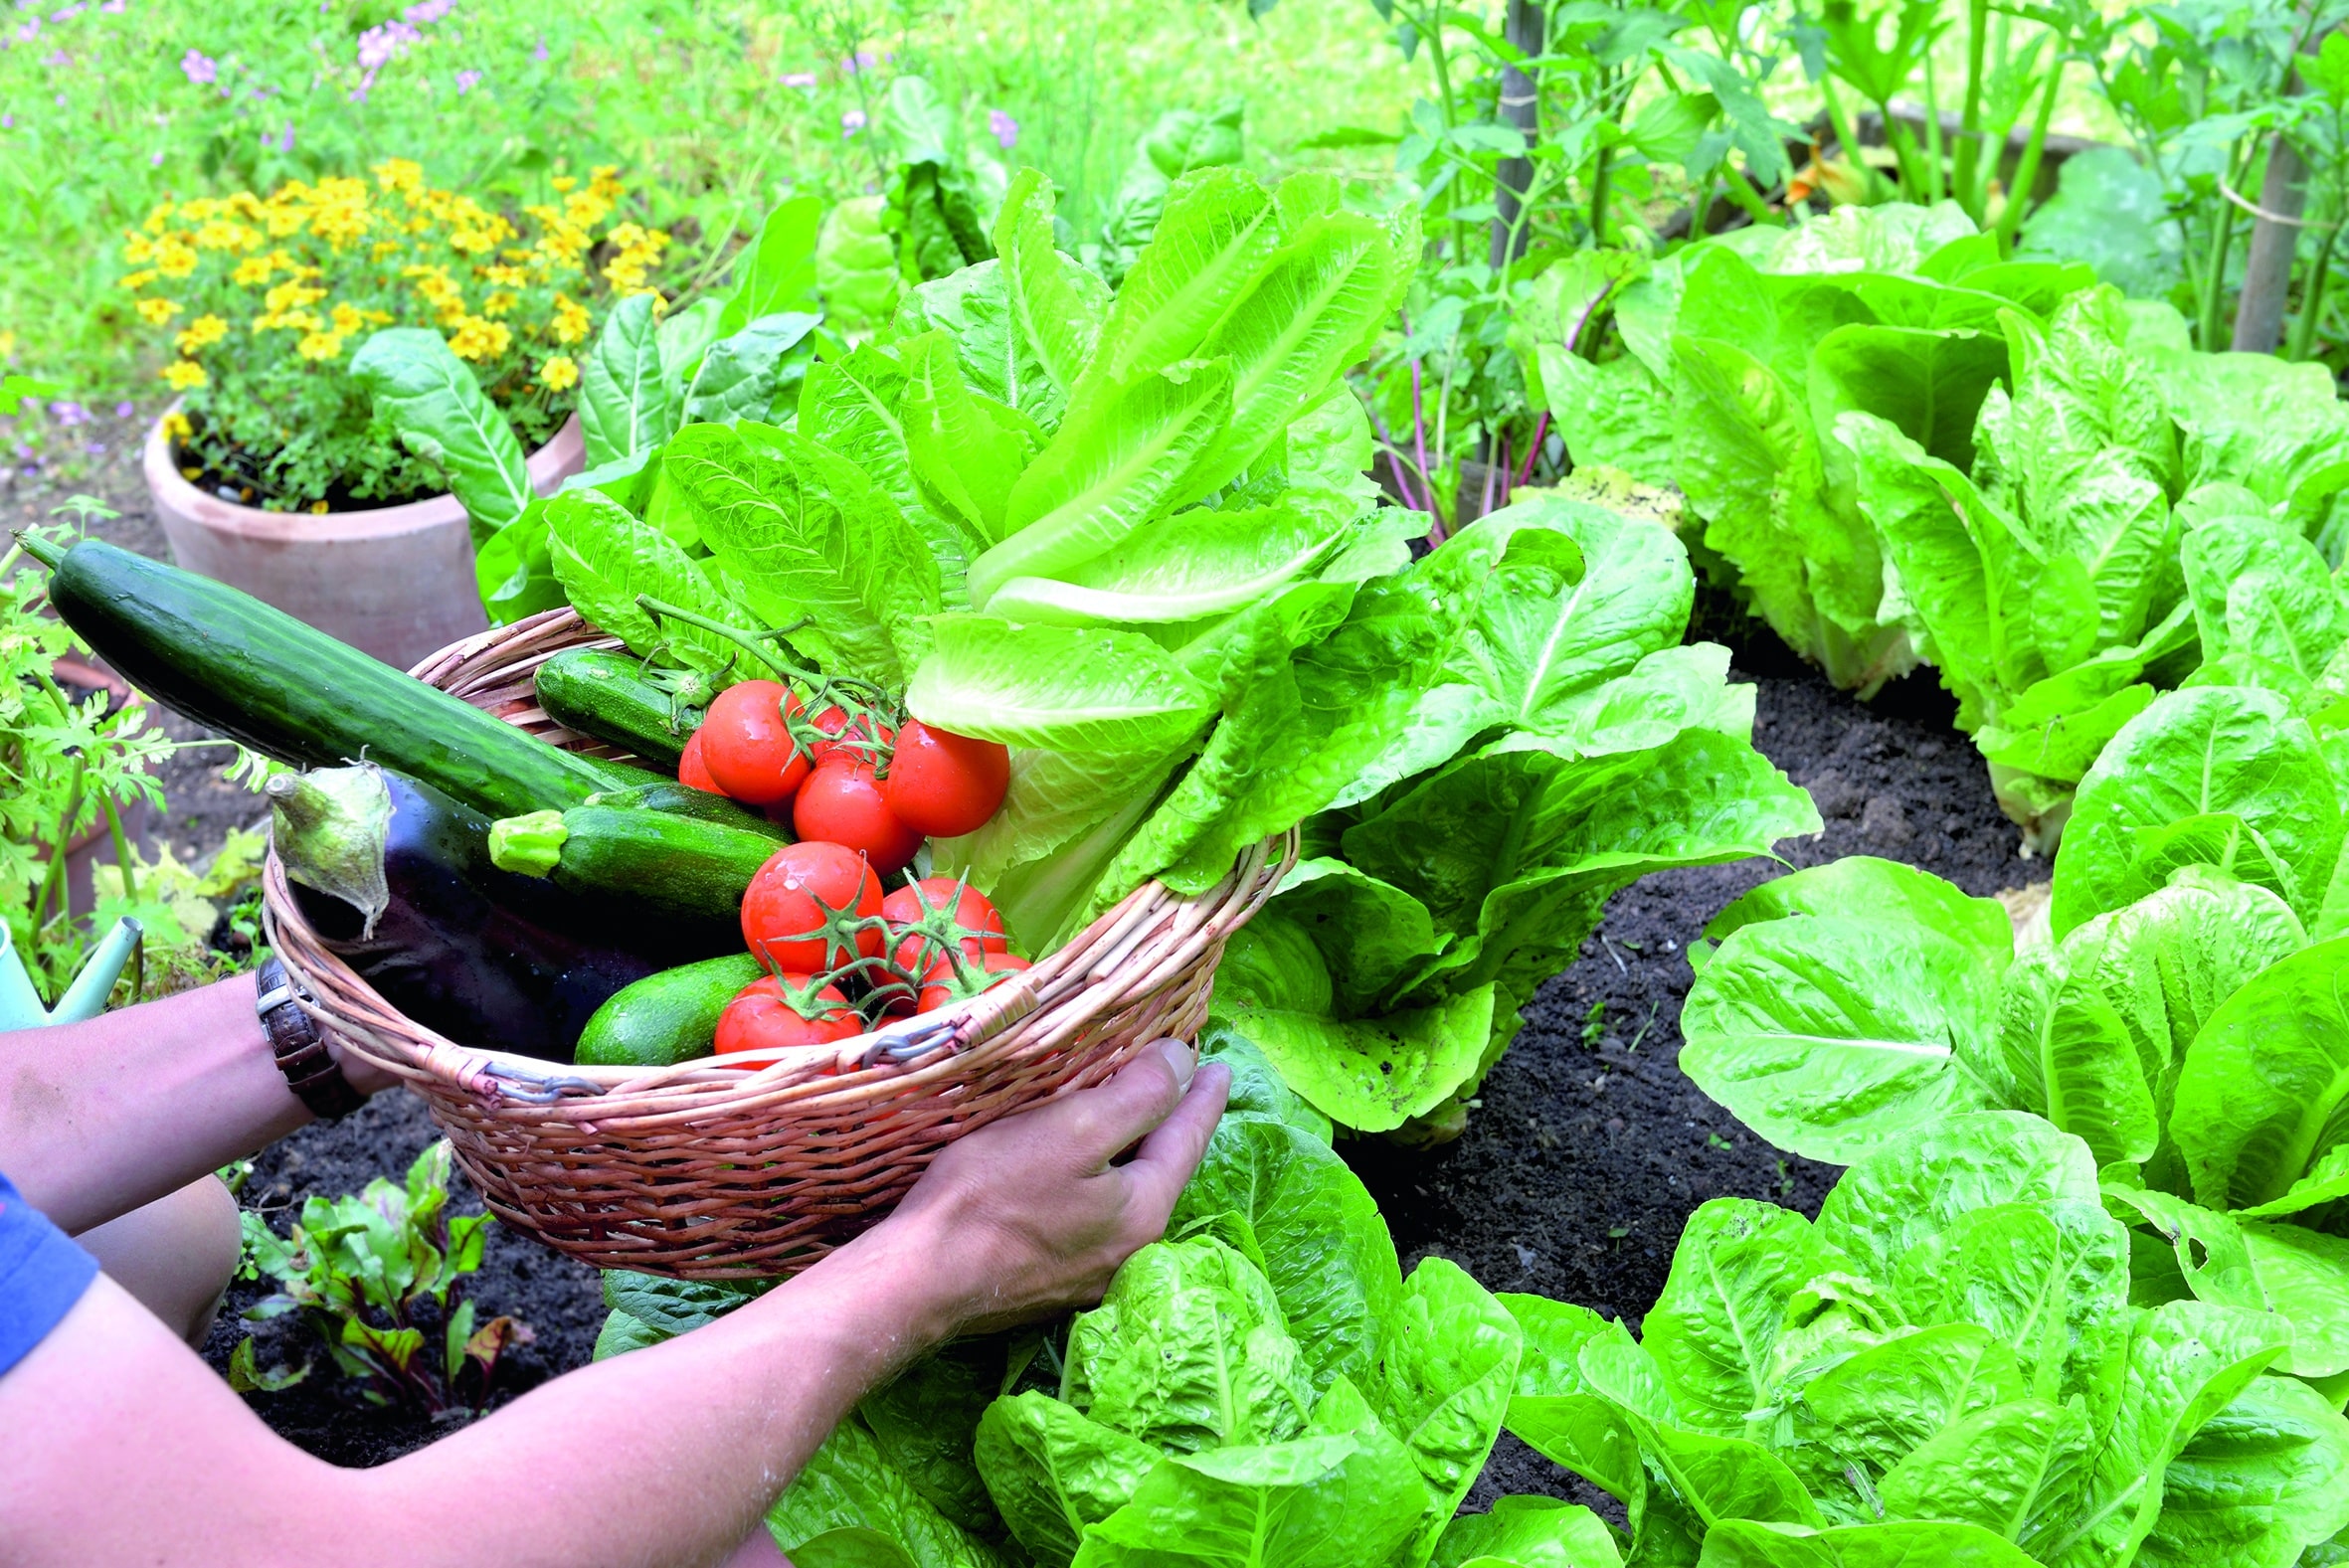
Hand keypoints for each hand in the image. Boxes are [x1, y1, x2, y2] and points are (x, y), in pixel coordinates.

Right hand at [860, 1038, 1229, 1336]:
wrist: (918, 1281)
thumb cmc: (992, 1197)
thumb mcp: (1073, 1130)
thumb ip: (1138, 1097)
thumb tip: (1183, 1062)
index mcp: (1144, 1211)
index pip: (1188, 1139)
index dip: (1203, 1097)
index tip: (1221, 1065)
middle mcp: (1128, 1251)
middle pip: (1162, 1171)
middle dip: (1174, 1125)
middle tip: (1184, 1085)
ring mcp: (1087, 1273)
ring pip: (1128, 1196)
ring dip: (1136, 1154)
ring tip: (1139, 1119)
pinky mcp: (1048, 1280)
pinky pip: (1093, 1216)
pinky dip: (1100, 1181)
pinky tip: (1082, 1169)